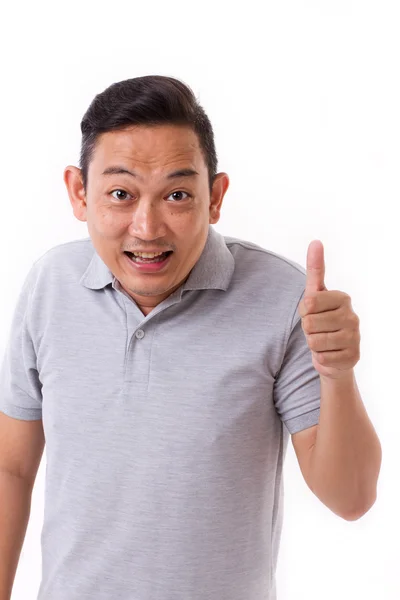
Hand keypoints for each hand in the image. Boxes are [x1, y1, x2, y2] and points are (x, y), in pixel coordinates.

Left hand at [298, 240, 360, 379]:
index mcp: (342, 298)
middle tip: (317, 330)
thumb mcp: (315, 295)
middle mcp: (352, 316)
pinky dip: (320, 359)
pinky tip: (329, 354)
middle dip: (307, 329)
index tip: (312, 312)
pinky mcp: (353, 357)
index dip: (304, 311)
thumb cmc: (321, 320)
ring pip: (314, 343)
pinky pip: (322, 358)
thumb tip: (316, 241)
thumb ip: (315, 269)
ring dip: (313, 345)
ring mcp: (354, 337)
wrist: (334, 354)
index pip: (308, 304)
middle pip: (309, 324)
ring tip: (322, 342)